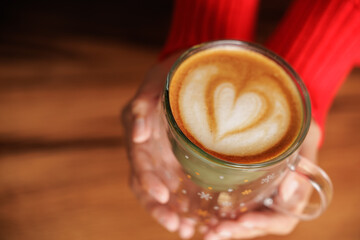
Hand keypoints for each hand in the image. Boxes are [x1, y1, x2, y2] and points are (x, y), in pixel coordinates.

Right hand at [122, 52, 196, 238]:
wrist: (185, 71)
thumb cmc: (170, 74)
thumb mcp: (157, 81)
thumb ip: (145, 102)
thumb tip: (137, 132)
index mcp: (138, 131)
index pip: (138, 162)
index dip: (147, 180)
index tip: (163, 196)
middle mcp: (146, 147)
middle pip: (146, 183)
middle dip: (158, 206)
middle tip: (177, 225)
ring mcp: (160, 153)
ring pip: (159, 189)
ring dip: (170, 211)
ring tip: (187, 231)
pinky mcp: (174, 157)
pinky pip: (175, 184)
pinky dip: (181, 203)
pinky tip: (195, 219)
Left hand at [203, 121, 321, 239]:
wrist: (282, 125)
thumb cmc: (293, 133)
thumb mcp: (301, 143)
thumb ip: (302, 165)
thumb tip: (286, 190)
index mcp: (293, 197)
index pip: (281, 220)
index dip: (263, 223)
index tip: (244, 221)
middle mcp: (274, 203)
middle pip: (257, 226)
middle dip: (237, 230)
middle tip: (216, 232)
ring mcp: (257, 199)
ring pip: (242, 221)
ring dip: (225, 229)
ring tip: (207, 233)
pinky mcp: (242, 192)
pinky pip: (231, 209)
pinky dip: (217, 217)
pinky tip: (202, 221)